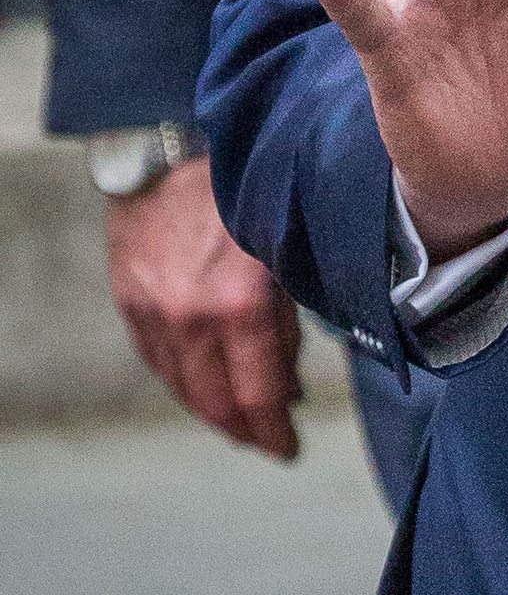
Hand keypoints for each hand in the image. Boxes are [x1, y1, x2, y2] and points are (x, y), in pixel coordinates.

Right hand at [105, 154, 302, 458]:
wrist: (174, 145)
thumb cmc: (248, 190)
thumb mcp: (290, 252)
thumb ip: (291, 319)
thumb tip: (289, 379)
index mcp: (242, 306)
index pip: (258, 398)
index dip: (274, 434)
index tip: (287, 450)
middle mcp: (192, 318)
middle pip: (216, 403)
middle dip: (244, 428)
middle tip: (266, 439)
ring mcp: (154, 312)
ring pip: (182, 386)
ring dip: (211, 407)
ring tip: (238, 415)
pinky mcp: (129, 300)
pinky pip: (156, 360)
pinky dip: (181, 378)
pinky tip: (201, 380)